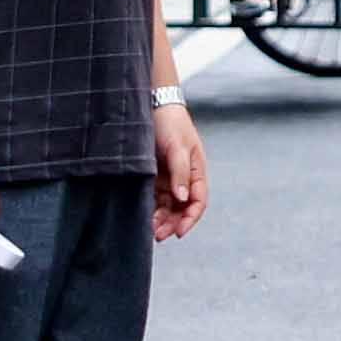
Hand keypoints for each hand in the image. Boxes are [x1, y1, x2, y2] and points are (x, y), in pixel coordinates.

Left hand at [148, 92, 208, 237]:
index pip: (198, 202)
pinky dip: (150, 209)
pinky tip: (142, 217)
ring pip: (167, 207)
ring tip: (149, 230)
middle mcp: (184, 178)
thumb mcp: (178, 147)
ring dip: (160, 219)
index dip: (190, 219)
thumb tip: (183, 198)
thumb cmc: (170, 123)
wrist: (152, 105)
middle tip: (159, 235)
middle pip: (182, 208)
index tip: (178, 232)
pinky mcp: (153, 177)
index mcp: (196, 171)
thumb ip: (180, 172)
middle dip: (172, 223)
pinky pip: (153, 198)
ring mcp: (168, 178)